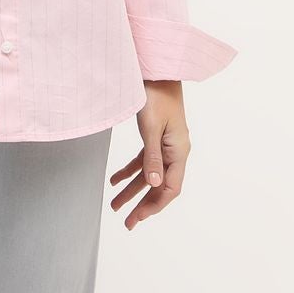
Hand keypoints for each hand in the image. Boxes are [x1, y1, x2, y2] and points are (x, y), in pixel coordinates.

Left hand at [109, 80, 189, 228]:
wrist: (156, 70)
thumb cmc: (156, 95)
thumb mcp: (152, 128)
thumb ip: (152, 157)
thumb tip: (154, 185)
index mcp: (179, 151)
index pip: (170, 188)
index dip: (154, 205)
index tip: (137, 217)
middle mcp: (175, 151)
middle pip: (160, 185)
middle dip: (142, 204)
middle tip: (127, 222)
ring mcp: (166, 144)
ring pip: (149, 175)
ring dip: (132, 190)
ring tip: (114, 205)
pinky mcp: (155, 137)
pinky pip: (143, 161)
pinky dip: (129, 172)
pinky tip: (114, 180)